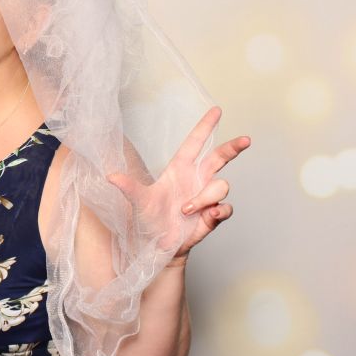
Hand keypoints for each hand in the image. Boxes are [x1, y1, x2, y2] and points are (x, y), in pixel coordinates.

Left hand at [106, 107, 249, 263]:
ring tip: (185, 210)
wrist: (157, 245)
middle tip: (245, 140)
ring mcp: (205, 197)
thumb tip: (110, 176)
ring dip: (204, 197)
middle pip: (219, 157)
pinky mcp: (212, 215)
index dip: (205, 127)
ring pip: (221, 186)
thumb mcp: (137, 201)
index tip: (216, 110)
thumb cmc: (147, 219)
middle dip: (233, 147)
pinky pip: (225, 208)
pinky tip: (208, 216)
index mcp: (179, 169)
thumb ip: (128, 187)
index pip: (195, 143)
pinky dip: (218, 211)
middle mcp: (195, 179)